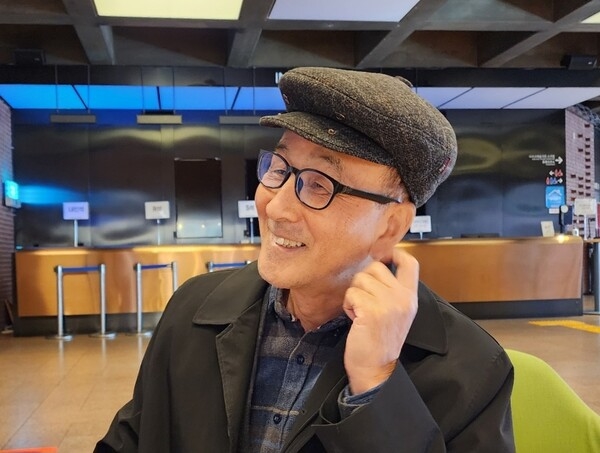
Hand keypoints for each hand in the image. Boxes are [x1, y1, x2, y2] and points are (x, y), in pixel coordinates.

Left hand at [342, 249, 418, 394]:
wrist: (376, 368)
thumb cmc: (381, 341)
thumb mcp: (398, 313)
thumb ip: (393, 291)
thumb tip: (379, 265)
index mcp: (411, 297)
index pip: (410, 263)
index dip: (395, 253)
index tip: (384, 256)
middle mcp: (402, 298)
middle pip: (376, 267)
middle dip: (364, 281)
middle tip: (365, 301)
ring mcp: (388, 303)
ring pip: (360, 279)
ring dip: (354, 294)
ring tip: (360, 312)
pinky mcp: (371, 310)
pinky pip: (351, 293)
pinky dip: (348, 305)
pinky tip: (355, 318)